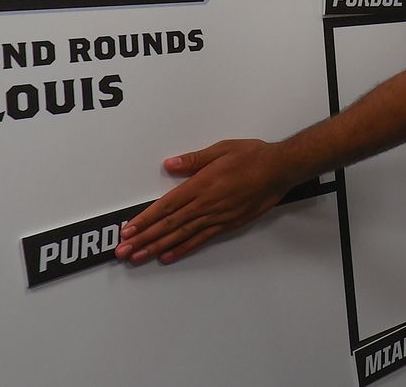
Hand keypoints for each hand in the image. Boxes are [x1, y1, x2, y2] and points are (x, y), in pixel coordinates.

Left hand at [115, 139, 293, 264]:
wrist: (281, 169)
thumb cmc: (253, 156)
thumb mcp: (222, 149)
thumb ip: (194, 159)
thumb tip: (171, 164)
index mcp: (201, 185)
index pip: (166, 206)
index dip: (145, 220)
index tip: (128, 230)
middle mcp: (206, 204)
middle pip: (168, 225)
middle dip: (143, 239)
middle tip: (123, 251)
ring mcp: (217, 217)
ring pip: (181, 236)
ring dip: (157, 247)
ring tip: (138, 257)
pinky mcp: (228, 224)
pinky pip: (201, 239)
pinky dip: (183, 249)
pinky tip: (168, 256)